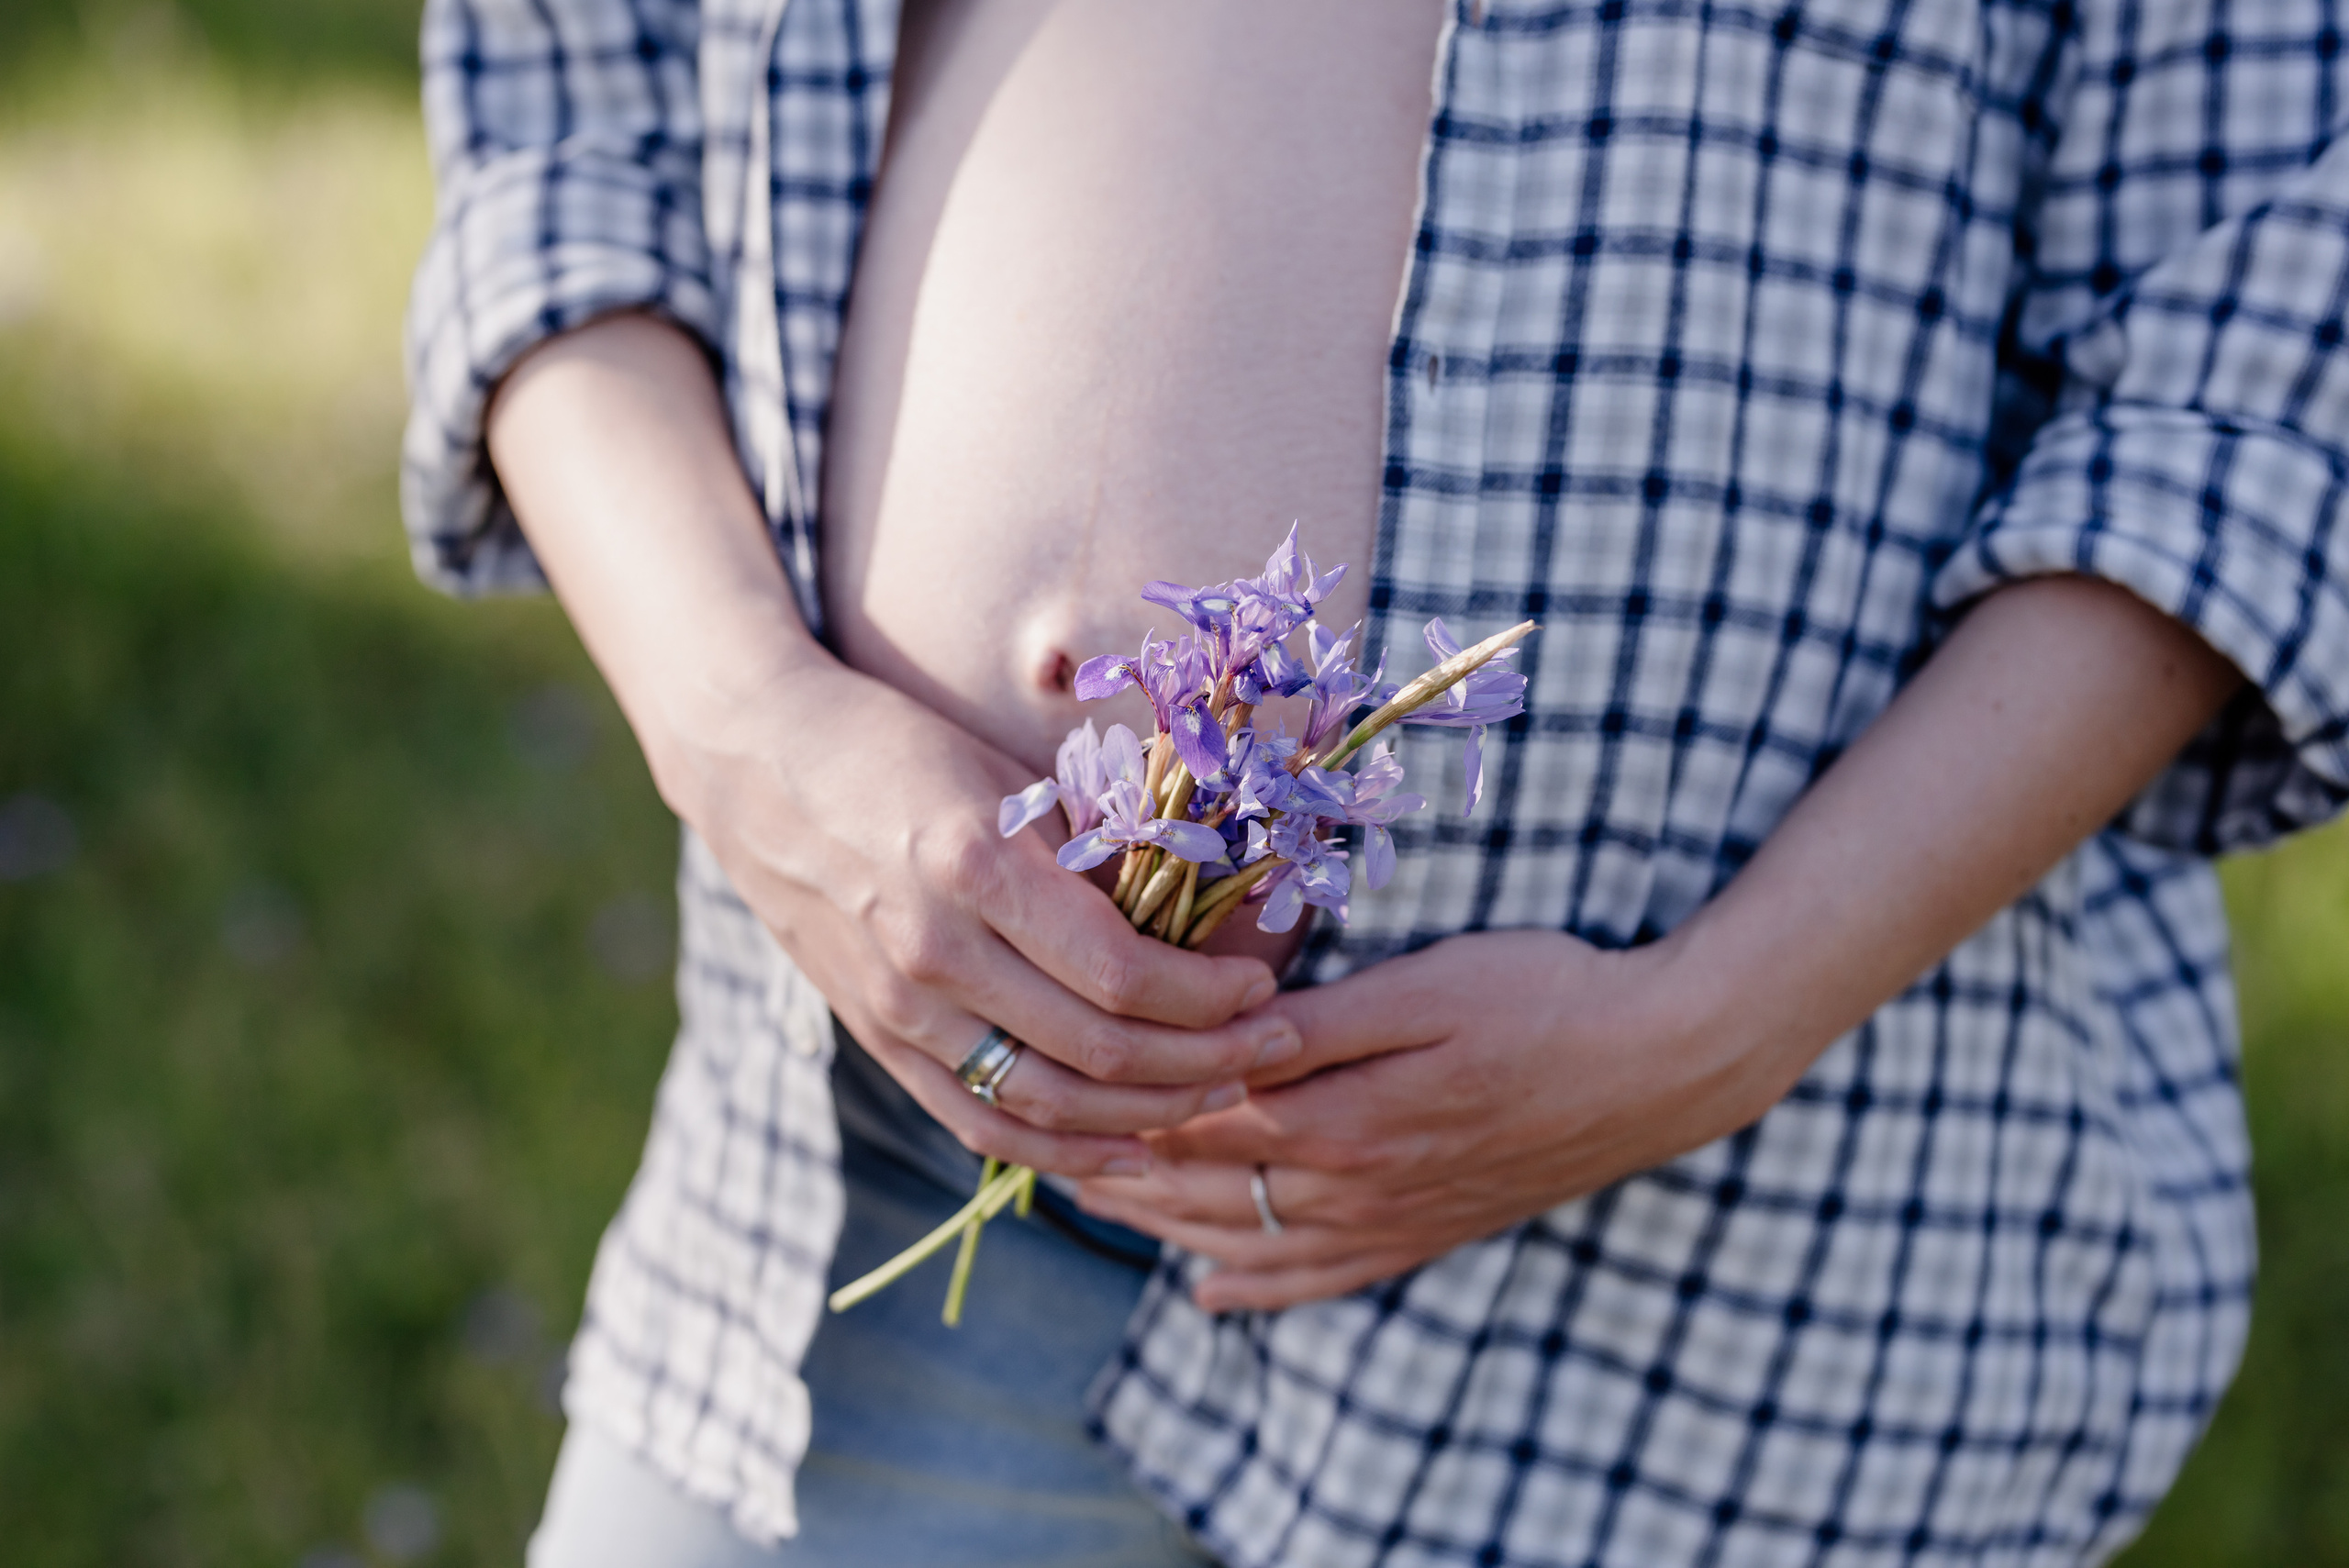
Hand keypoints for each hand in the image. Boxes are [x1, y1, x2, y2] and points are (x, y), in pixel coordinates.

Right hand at [676, 654, 1300, 1178]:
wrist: (758, 768)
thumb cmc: (899, 750)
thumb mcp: (1004, 782)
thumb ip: (1089, 860)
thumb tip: (1194, 924)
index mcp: (976, 872)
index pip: (1121, 973)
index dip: (1208, 997)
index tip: (1260, 987)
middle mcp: (934, 953)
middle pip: (1098, 1050)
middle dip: (1205, 1060)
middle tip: (1272, 1046)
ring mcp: (899, 1009)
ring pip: (1049, 1103)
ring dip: (1151, 1113)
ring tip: (1222, 1093)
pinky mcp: (879, 1040)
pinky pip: (982, 1122)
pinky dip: (1062, 1152)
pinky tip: (1131, 1150)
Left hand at [1075, 928, 1800, 1309]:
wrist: (1660, 1065)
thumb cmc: (1543, 996)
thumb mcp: (1424, 986)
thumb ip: (1314, 1023)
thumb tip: (1219, 1039)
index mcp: (1338, 1115)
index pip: (1193, 1120)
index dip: (1119, 1103)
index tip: (1055, 1082)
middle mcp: (1350, 1186)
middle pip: (1202, 1189)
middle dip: (1116, 1170)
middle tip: (1040, 1149)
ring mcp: (1388, 1222)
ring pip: (1245, 1240)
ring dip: (1162, 1225)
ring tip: (1097, 1206)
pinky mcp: (1424, 1234)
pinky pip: (1317, 1281)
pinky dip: (1254, 1289)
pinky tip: (1210, 1295)